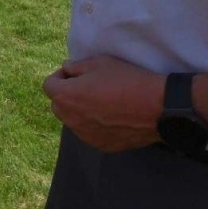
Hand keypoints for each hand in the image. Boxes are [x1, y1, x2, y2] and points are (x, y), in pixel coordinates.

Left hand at [42, 56, 165, 151]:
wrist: (158, 108)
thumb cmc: (127, 80)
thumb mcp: (100, 63)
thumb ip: (76, 67)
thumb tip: (66, 69)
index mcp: (66, 97)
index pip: (49, 85)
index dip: (60, 76)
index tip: (76, 74)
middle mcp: (71, 119)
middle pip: (58, 104)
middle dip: (67, 94)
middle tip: (88, 86)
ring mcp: (85, 135)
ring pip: (72, 120)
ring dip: (79, 111)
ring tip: (102, 102)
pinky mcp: (101, 145)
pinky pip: (89, 132)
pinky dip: (93, 125)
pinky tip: (112, 116)